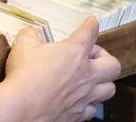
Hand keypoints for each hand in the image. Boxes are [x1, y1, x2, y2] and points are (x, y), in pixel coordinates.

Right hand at [3, 17, 120, 121]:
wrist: (23, 106)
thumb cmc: (25, 77)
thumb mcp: (23, 45)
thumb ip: (30, 35)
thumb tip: (30, 33)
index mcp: (74, 53)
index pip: (89, 33)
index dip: (91, 25)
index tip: (92, 22)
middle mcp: (85, 75)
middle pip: (113, 65)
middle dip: (105, 58)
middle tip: (92, 56)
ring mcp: (84, 96)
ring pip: (109, 89)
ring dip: (103, 82)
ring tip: (91, 79)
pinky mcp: (78, 115)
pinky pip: (92, 109)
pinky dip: (89, 103)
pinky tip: (79, 99)